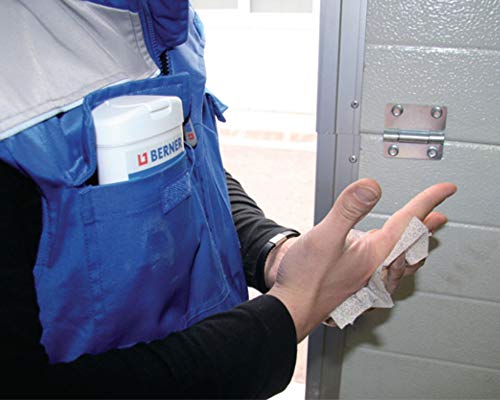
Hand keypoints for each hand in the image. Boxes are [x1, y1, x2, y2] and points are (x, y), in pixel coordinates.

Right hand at [267, 179, 455, 341]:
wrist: (292, 308)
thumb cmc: (306, 278)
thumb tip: (372, 187)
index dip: (429, 201)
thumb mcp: (325, 235)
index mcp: (376, 254)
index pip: (410, 222)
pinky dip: (397, 260)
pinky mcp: (357, 287)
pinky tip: (386, 259)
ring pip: (402, 261)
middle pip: (412, 244)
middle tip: (439, 216)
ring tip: (420, 237)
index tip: (445, 190)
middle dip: (427, 227)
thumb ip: (349, 209)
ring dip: (414, 245)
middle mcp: (377, 269)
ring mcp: (369, 281)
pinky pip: (388, 272)